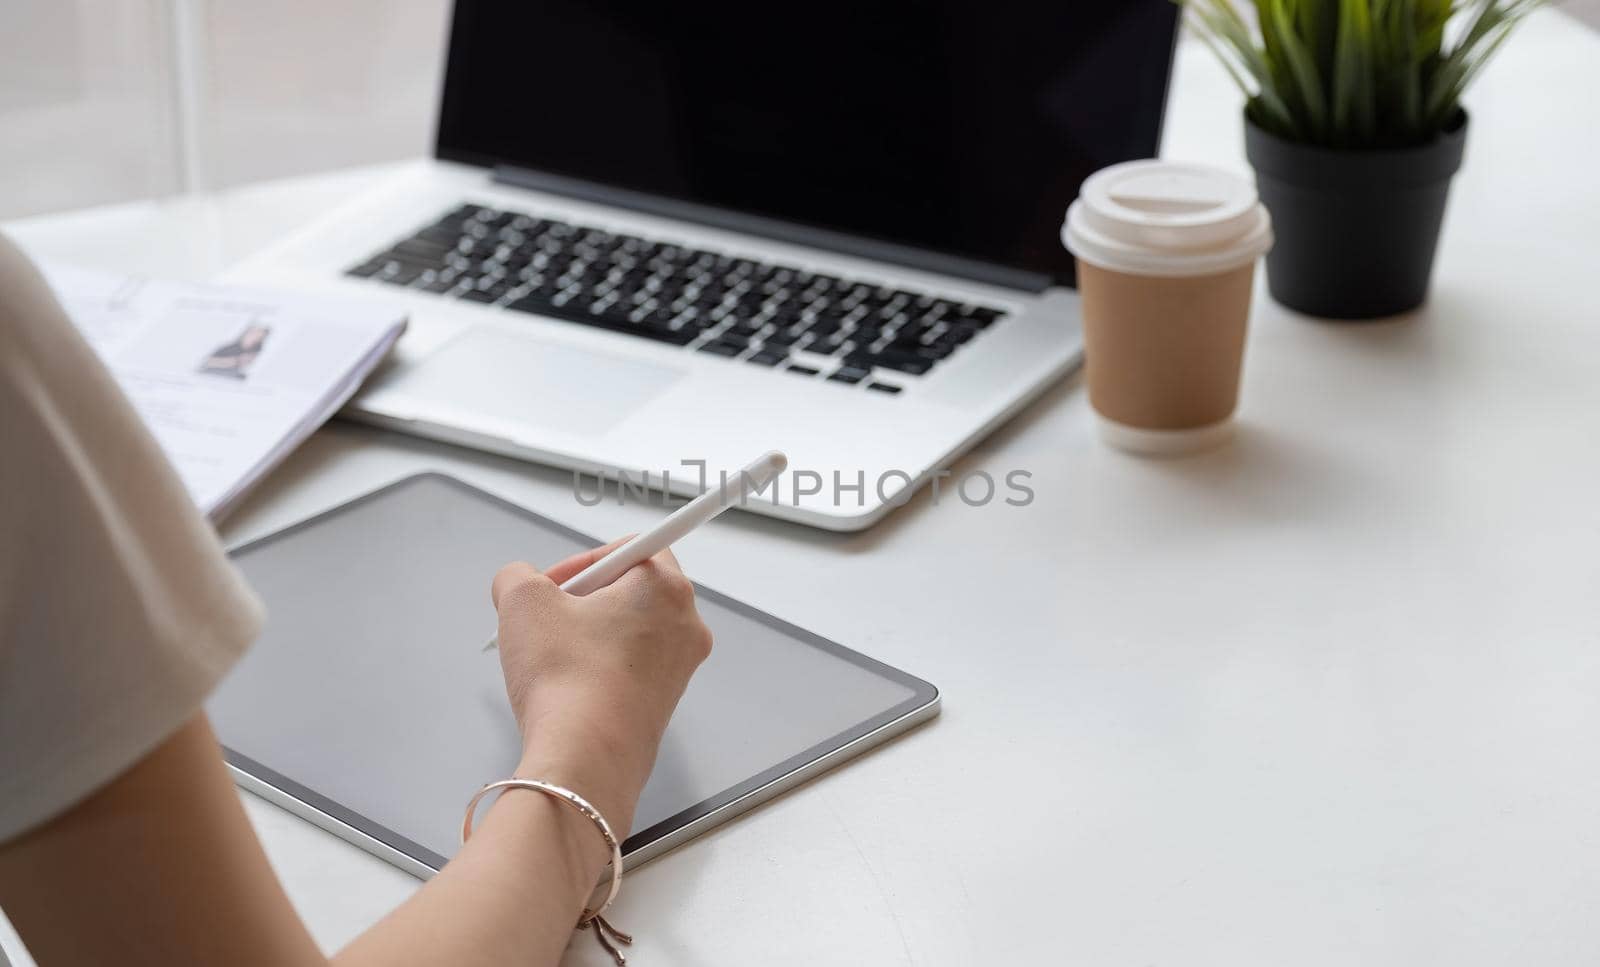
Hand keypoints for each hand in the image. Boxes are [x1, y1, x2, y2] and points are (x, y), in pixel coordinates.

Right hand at [490, 539, 712, 838]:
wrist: (585, 759)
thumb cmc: (565, 675)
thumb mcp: (522, 602)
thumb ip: (517, 576)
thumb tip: (519, 582)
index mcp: (666, 587)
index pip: (632, 548)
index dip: (584, 559)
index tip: (553, 585)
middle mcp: (686, 625)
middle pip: (633, 590)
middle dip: (585, 597)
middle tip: (547, 617)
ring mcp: (680, 669)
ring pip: (630, 631)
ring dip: (589, 633)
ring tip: (551, 655)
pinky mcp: (665, 704)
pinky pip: (630, 668)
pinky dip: (600, 667)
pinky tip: (567, 686)